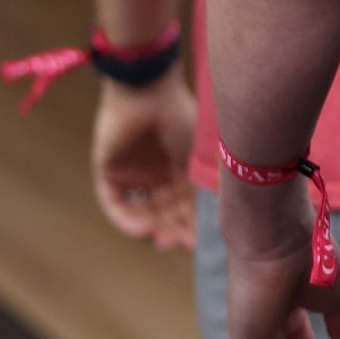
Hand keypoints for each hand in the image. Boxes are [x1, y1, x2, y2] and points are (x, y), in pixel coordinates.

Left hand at [90, 77, 196, 248]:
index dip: (192, 224)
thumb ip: (210, 185)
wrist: (146, 93)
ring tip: (163, 240)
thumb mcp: (201, 157)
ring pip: (141, 210)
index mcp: (181, 167)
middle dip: (173, 230)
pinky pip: (115, 203)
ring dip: (152, 228)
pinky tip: (143, 230)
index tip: (200, 242)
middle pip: (164, 212)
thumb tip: (232, 217)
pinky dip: (126, 219)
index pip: (186, 204)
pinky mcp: (107, 172)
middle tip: (182, 245)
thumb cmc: (180, 117)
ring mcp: (131, 173)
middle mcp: (156, 173)